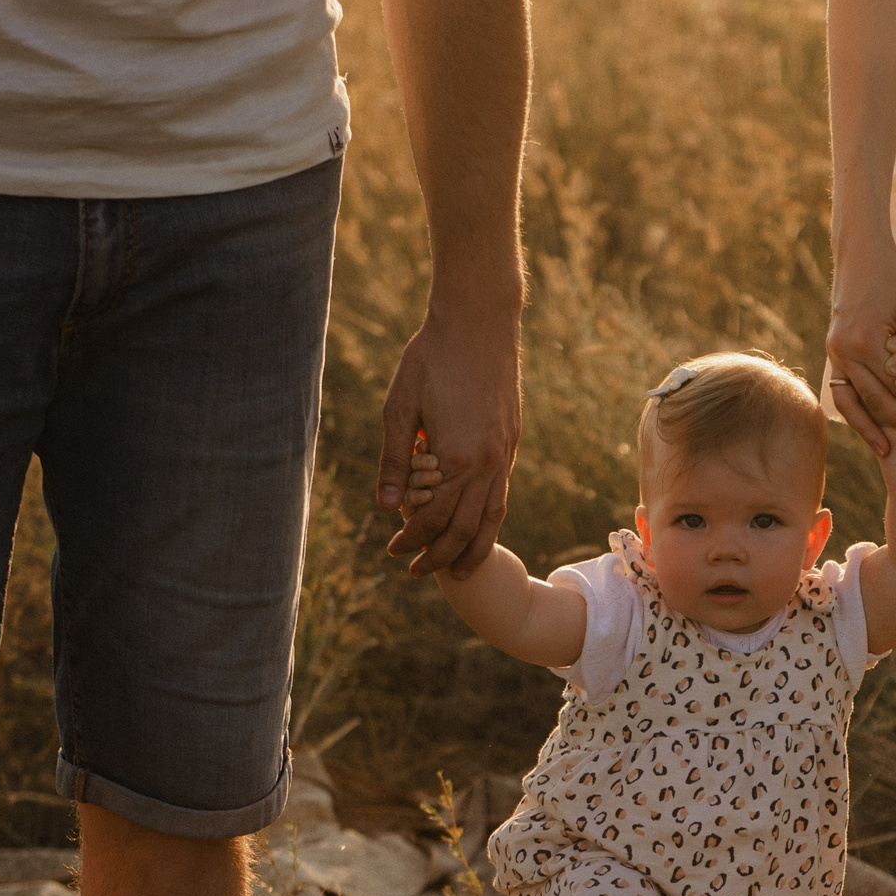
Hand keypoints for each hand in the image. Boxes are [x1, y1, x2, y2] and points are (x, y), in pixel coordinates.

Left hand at [378, 302, 521, 578]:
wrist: (479, 322)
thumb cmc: (431, 358)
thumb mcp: (399, 408)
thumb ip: (394, 460)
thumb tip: (386, 507)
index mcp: (456, 458)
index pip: (433, 519)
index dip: (411, 541)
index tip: (393, 552)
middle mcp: (486, 464)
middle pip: (464, 530)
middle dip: (440, 557)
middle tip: (417, 572)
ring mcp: (503, 455)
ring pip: (491, 518)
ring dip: (473, 549)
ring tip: (459, 570)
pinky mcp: (510, 442)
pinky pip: (501, 495)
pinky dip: (487, 520)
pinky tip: (475, 526)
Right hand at [826, 239, 895, 455]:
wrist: (858, 255)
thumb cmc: (891, 278)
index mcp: (864, 339)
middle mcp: (844, 351)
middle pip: (874, 398)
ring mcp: (834, 354)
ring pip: (851, 402)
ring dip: (869, 427)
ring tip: (887, 450)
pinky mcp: (833, 354)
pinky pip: (842, 391)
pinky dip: (856, 410)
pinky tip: (870, 426)